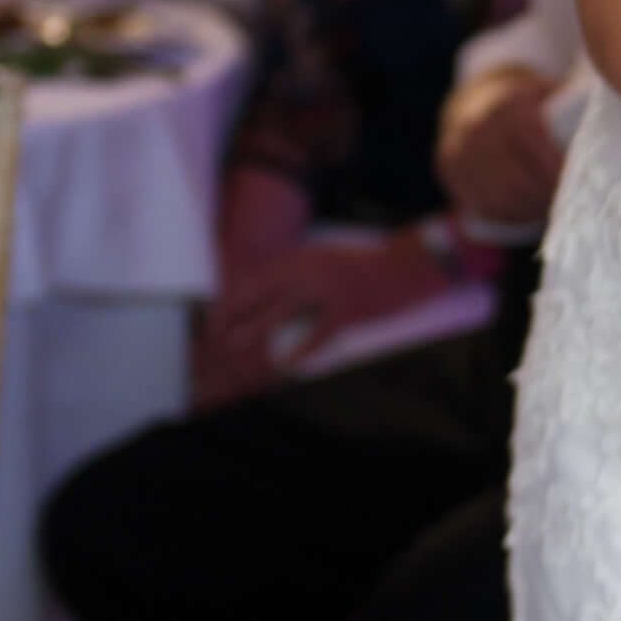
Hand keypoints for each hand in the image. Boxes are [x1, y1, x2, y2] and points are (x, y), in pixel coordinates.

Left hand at [196, 230, 462, 405]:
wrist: (406, 268)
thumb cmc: (364, 271)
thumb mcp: (325, 264)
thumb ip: (296, 277)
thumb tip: (265, 300)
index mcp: (302, 257)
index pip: (256, 276)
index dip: (231, 296)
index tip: (213, 316)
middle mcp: (311, 267)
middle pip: (262, 290)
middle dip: (234, 312)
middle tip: (215, 333)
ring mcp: (330, 287)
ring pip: (284, 309)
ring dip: (256, 328)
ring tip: (235, 344)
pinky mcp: (349, 308)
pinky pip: (320, 332)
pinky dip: (302, 349)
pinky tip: (286, 364)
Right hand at [438, 65, 565, 234]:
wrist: (476, 99)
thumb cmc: (529, 102)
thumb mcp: (550, 94)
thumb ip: (573, 111)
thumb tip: (619, 133)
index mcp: (507, 103)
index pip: (532, 140)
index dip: (555, 167)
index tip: (580, 184)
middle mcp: (477, 125)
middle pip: (515, 176)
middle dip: (545, 196)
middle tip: (571, 208)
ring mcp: (457, 148)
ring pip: (497, 195)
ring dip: (528, 210)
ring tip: (553, 214)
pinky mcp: (447, 169)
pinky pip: (479, 204)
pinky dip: (507, 215)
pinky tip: (528, 215)